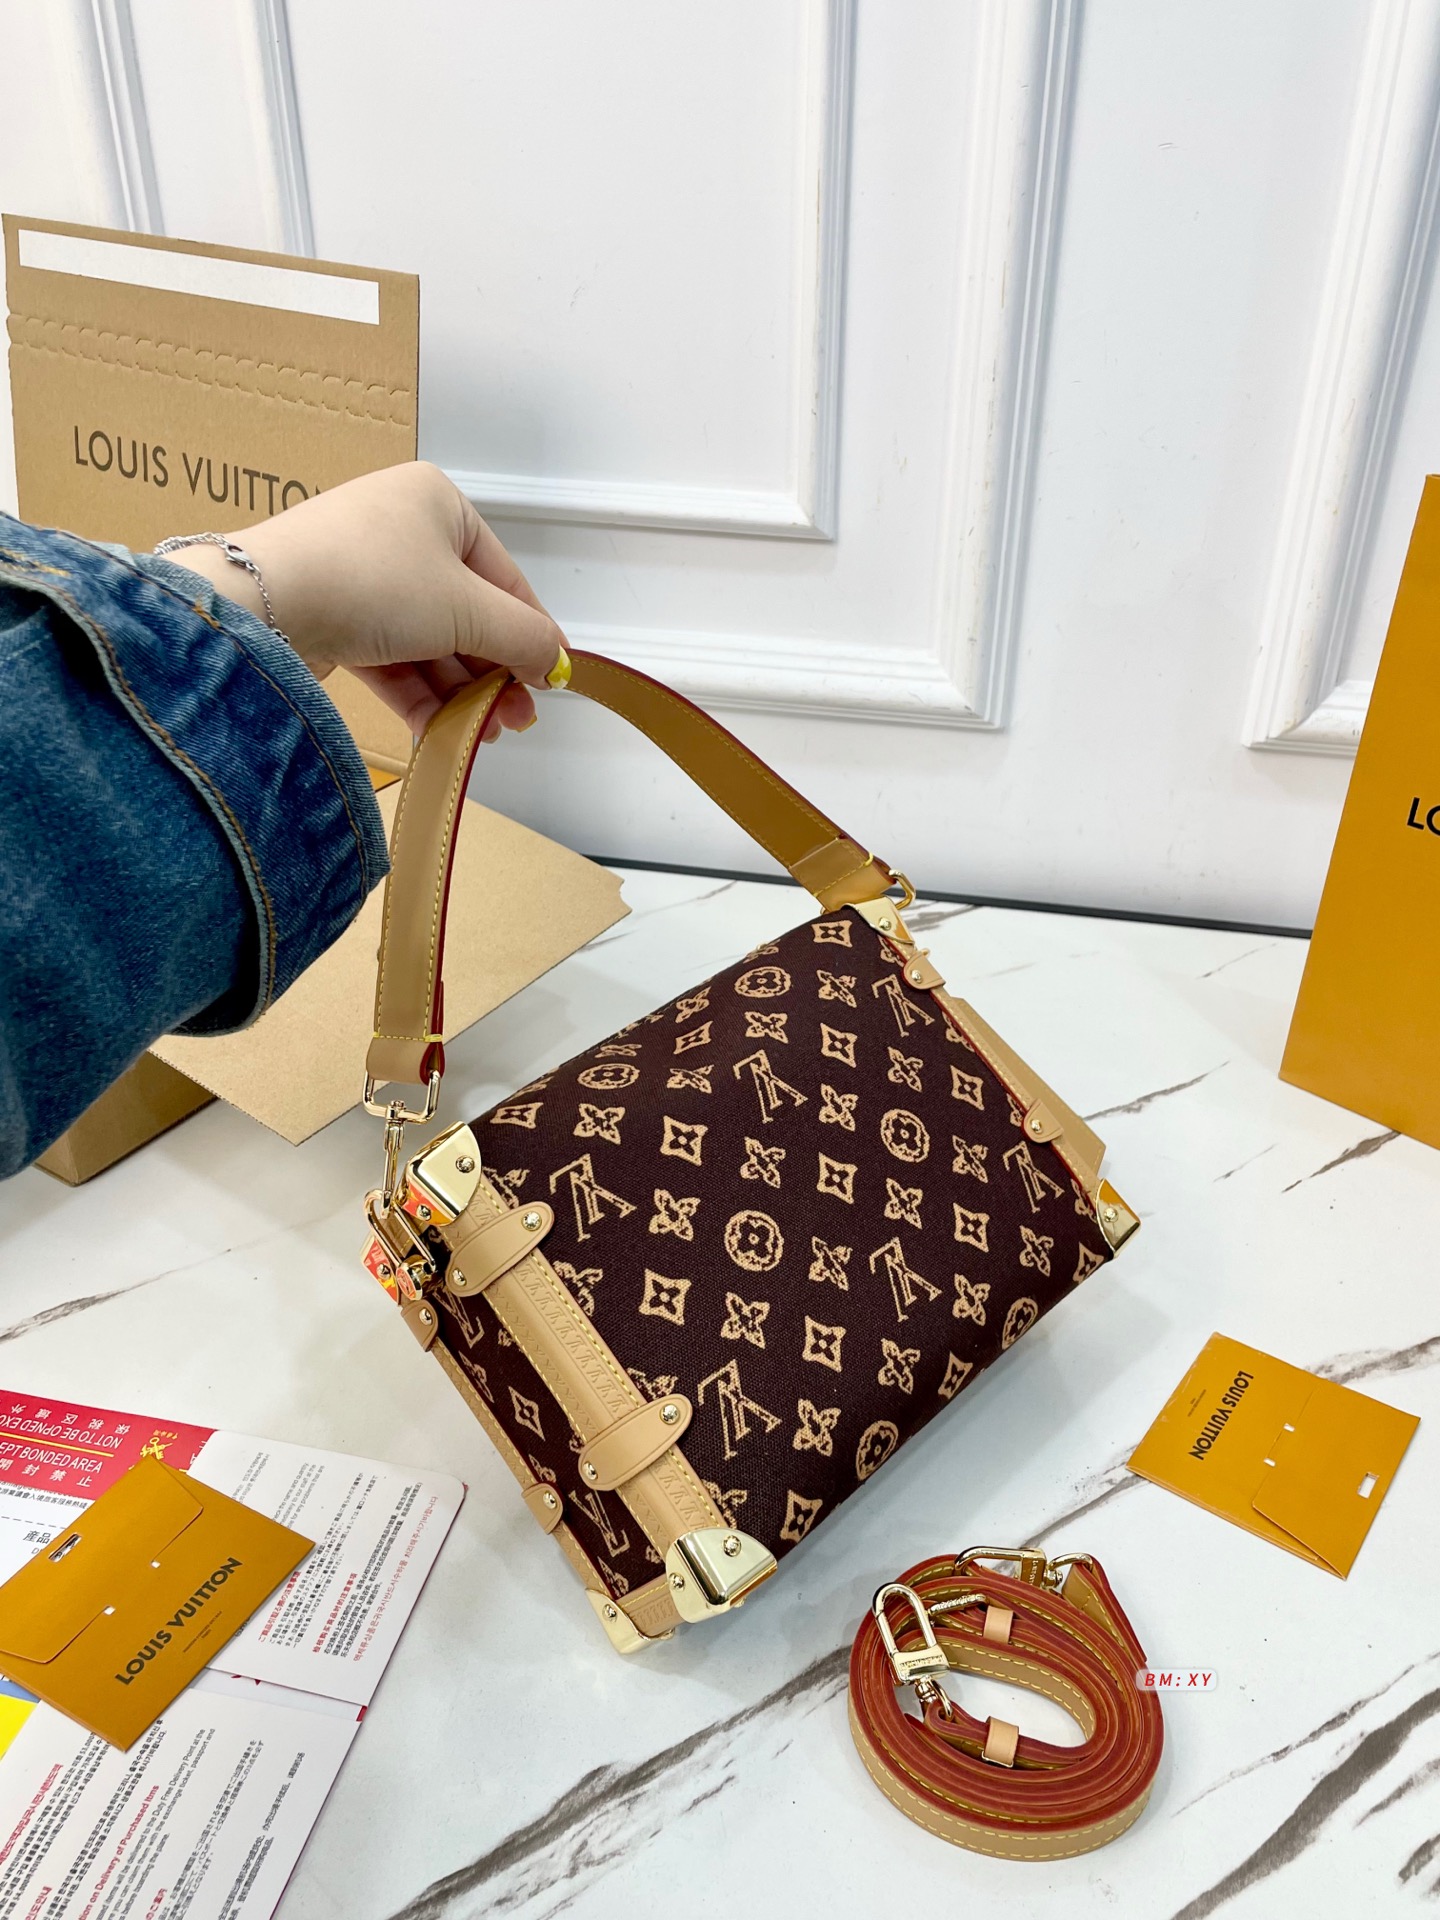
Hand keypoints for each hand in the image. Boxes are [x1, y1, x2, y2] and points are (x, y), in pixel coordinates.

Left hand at [161, 462, 564, 736]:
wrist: (264, 605)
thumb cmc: (372, 581)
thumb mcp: (468, 610)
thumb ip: (523, 637)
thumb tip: (555, 662)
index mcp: (437, 502)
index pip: (503, 576)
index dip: (531, 631)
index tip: (551, 678)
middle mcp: (398, 529)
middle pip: (465, 612)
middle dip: (492, 671)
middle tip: (516, 718)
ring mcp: (361, 573)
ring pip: (427, 639)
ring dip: (458, 690)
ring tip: (481, 732)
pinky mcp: (330, 614)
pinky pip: (388, 656)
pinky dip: (417, 693)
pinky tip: (439, 731)